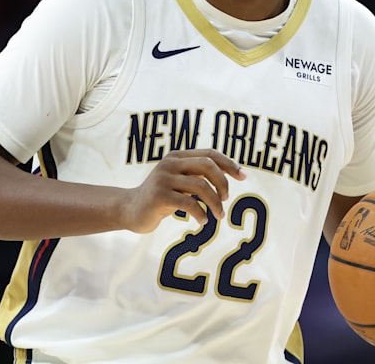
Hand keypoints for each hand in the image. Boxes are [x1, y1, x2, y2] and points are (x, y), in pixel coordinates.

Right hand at [120, 148, 246, 232]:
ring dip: (215, 202)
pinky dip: (201, 213)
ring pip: (201, 185)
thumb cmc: (162, 197)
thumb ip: (198, 175)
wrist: (131, 210)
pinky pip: (189, 203)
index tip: (243, 176)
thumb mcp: (180, 182)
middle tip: (226, 199)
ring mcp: (164, 178)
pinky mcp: (160, 195)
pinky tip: (203, 221)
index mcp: (177, 156)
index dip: (229, 163)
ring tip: (219, 215)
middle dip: (223, 182)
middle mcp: (170, 163)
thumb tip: (229, 172)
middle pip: (207, 165)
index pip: (209, 153)